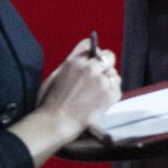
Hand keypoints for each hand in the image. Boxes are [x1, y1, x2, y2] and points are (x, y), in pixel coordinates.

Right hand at [8, 37, 121, 164]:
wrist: (56, 122)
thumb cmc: (50, 102)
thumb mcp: (55, 75)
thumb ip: (71, 64)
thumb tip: (84, 56)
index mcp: (75, 62)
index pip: (91, 45)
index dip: (93, 54)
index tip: (93, 61)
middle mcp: (90, 68)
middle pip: (108, 56)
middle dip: (105, 65)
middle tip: (98, 78)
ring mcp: (102, 81)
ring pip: (114, 74)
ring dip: (108, 81)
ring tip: (96, 93)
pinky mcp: (110, 94)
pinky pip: (117, 88)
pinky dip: (111, 94)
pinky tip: (100, 101)